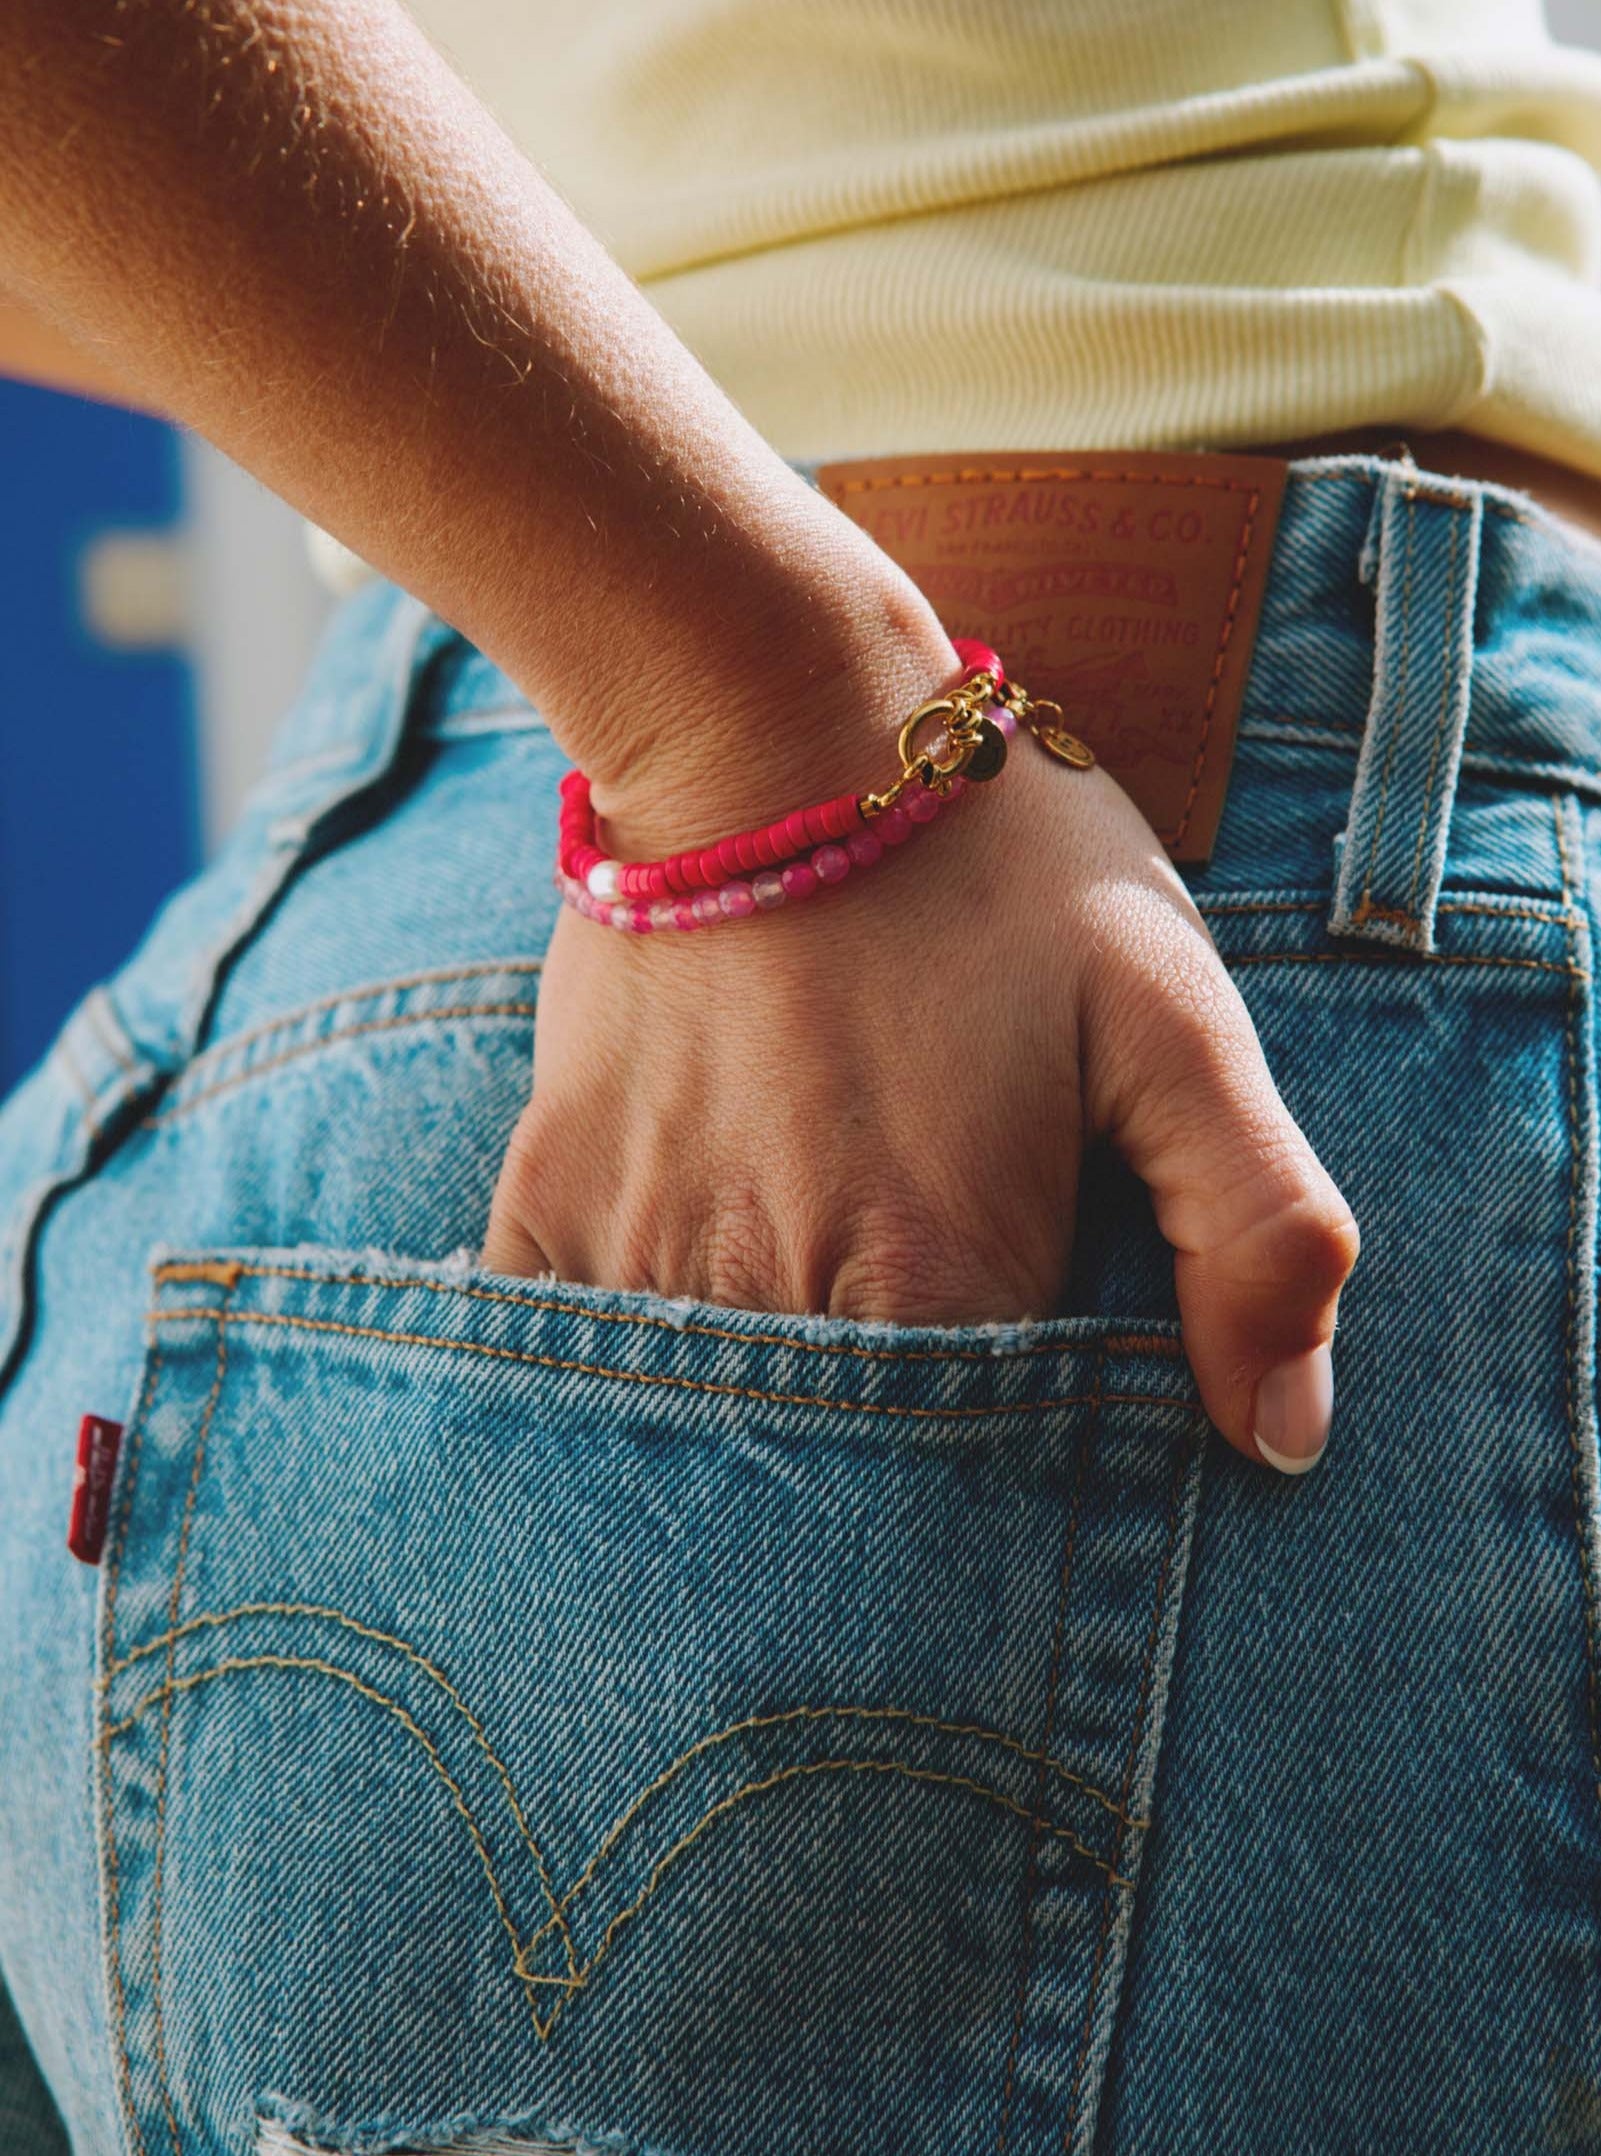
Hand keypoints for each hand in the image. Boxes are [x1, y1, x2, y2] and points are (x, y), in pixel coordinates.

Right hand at [482, 702, 1359, 1473]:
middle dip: (886, 1484)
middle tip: (909, 1345)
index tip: (1028, 1422)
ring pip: (706, 1439)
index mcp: (938, 1274)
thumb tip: (1284, 1434)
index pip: (982, 1496)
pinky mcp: (548, 1202)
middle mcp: (772, 1297)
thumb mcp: (1171, 1013)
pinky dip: (632, 1372)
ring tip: (811, 1322)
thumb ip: (1255, 1228)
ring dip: (765, 1426)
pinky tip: (696, 1303)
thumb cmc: (994, 868)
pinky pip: (574, 1361)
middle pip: (838, 1485)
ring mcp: (640, 1254)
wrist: (770, 720)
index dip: (1021, 1481)